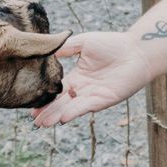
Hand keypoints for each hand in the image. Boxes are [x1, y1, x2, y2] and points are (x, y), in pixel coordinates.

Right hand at [32, 32, 152, 127]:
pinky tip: (63, 118)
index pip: (57, 90)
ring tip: (42, 123)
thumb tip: (46, 51)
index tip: (30, 105)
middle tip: (33, 120)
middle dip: (48, 112)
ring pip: (71, 107)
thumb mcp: (83, 42)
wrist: (137, 50)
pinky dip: (75, 112)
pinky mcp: (104, 99)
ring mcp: (93, 95)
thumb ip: (65, 48)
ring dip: (57, 115)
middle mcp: (83, 89)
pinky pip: (86, 107)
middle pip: (61, 103)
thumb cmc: (113, 44)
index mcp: (77, 76)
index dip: (44, 98)